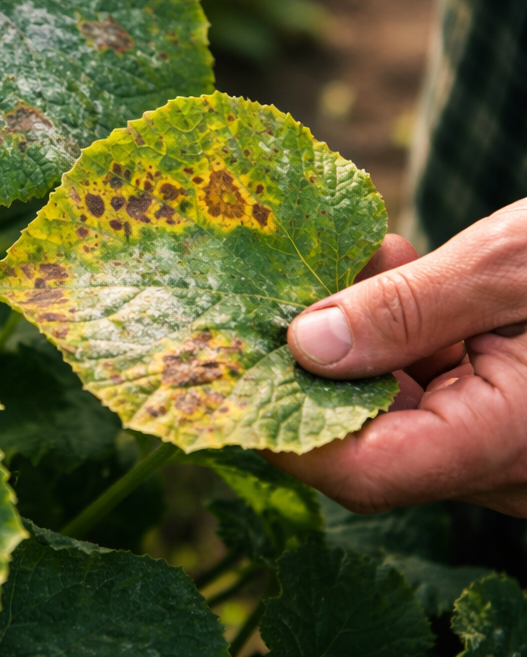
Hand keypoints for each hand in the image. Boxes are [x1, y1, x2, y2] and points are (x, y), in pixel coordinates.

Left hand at [265, 200, 526, 515]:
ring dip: (352, 332)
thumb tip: (304, 345)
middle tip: (279, 281)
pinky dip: (395, 329)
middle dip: (310, 359)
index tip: (230, 365)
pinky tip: (386, 267)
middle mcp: (501, 461)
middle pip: (365, 434)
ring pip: (389, 403)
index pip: (364, 471)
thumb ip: (406, 309)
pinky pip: (425, 382)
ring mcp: (500, 441)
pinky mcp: (499, 412)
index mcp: (509, 440)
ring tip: (346, 257)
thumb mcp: (509, 268)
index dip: (283, 427)